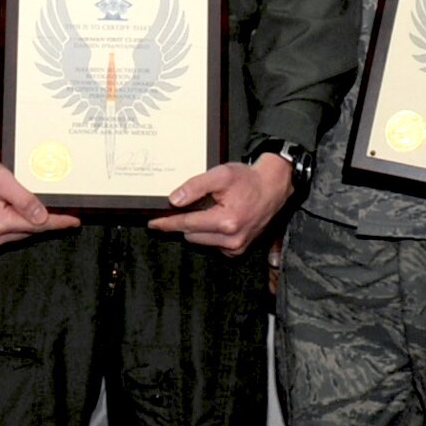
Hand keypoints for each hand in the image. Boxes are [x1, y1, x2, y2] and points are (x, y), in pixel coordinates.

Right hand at [0, 157, 78, 250]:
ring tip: (27, 203)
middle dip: (43, 220)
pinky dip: (15, 224)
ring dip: (27, 221)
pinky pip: (6, 234)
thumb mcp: (0, 177)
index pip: (37, 226)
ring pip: (18, 233)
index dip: (58, 222)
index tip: (74, 222)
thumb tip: (42, 216)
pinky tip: (13, 210)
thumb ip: (23, 198)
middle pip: (29, 231)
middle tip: (57, 206)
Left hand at [150, 155, 292, 256]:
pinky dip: (209, 233)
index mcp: (225, 222)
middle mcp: (231, 239)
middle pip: (191, 234)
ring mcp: (236, 247)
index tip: (153, 223)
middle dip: (185, 221)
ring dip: (197, 228)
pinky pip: (213, 244)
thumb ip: (195, 186)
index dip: (167, 222)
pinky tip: (217, 219)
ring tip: (210, 209)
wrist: (273, 187)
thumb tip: (174, 200)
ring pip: (200, 240)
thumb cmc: (248, 180)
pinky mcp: (238, 250)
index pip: (186, 223)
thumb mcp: (220, 175)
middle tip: (189, 205)